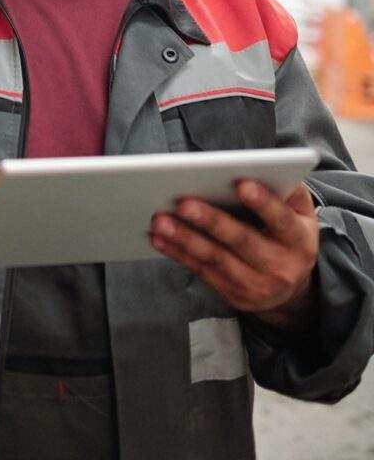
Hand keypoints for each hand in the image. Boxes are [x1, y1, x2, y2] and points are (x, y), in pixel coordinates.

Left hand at [150, 181, 319, 327]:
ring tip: (160, 220)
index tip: (241, 183)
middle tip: (182, 202)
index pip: (281, 219)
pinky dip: (178, 254)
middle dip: (211, 221)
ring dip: (185, 239)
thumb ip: (288, 188)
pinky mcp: (234, 295)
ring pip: (216, 259)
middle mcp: (279, 266)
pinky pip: (202, 272)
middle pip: (242, 241)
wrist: (293, 290)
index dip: (263, 203)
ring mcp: (256, 285)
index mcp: (299, 240)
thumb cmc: (289, 236)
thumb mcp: (301, 213)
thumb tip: (265, 164)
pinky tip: (158, 238)